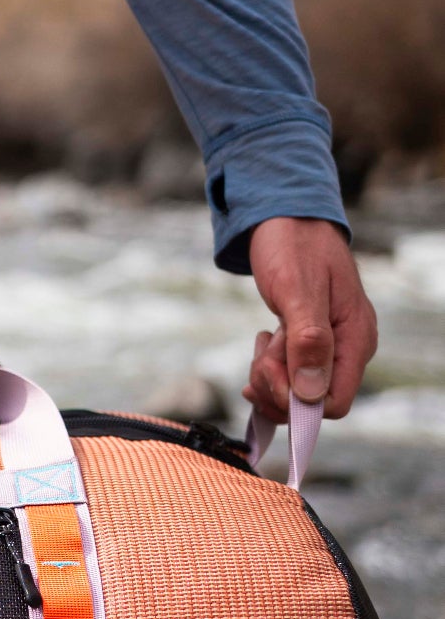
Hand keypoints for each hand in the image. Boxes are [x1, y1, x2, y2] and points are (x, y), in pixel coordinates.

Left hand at [245, 216, 376, 421]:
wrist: (286, 215)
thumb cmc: (294, 244)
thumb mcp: (297, 289)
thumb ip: (308, 341)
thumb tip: (311, 394)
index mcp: (356, 338)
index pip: (334, 403)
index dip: (296, 401)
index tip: (269, 372)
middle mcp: (348, 347)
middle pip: (312, 400)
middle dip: (278, 385)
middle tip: (262, 351)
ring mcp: (331, 344)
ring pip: (297, 389)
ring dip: (270, 374)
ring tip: (264, 339)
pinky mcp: (312, 340)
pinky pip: (291, 372)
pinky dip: (271, 365)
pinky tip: (265, 340)